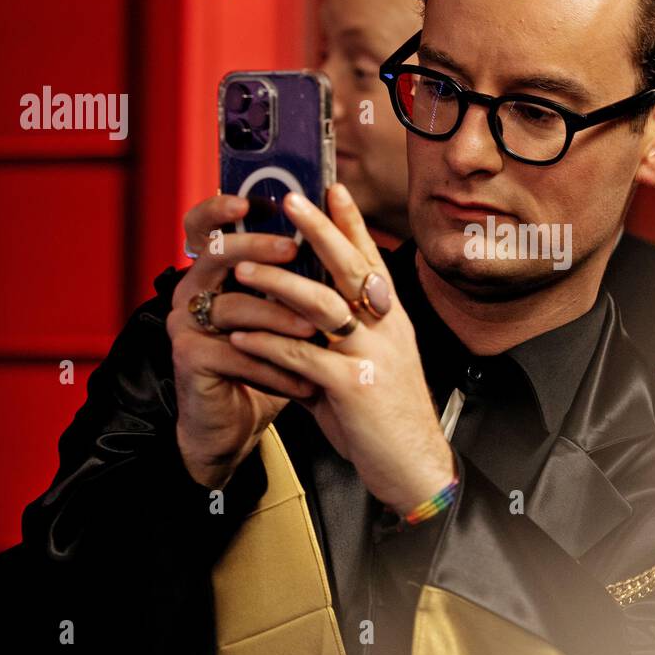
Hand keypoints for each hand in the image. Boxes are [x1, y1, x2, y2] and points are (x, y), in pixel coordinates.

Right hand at [167, 195, 322, 488]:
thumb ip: (300, 273)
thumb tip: (343, 227)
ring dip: (279, 318)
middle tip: (292, 249)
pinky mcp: (188, 357)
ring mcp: (184, 322)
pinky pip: (236, 353)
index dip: (221, 207)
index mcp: (212, 269)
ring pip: (233, 306)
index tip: (253, 199)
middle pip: (216, 254)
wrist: (237, 421)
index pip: (205, 224)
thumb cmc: (269, 357)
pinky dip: (274, 366)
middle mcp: (191, 288)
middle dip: (257, 248)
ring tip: (317, 331)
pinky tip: (305, 381)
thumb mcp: (287, 309)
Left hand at [226, 183, 455, 514]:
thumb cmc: (386, 418)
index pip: (371, 260)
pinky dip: (268, 344)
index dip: (351, 222)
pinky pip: (302, 357)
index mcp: (392, 320)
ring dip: (281, 283)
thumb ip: (336, 340)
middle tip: (289, 200)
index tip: (332, 187)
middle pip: (351, 267)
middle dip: (318, 230)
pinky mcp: (353, 387)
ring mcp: (372, 355)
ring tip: (245, 268)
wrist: (415, 467)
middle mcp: (387, 329)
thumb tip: (298, 322)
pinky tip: (239, 335)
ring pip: (324, 306)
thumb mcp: (368, 367)